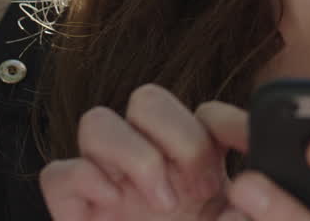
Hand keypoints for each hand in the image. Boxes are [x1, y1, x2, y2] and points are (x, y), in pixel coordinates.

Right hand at [39, 85, 248, 219]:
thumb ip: (247, 213)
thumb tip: (248, 193)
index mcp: (195, 166)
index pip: (205, 114)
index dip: (226, 122)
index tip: (244, 147)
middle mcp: (149, 166)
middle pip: (147, 100)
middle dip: (175, 134)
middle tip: (198, 187)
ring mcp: (107, 185)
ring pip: (98, 122)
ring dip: (134, 155)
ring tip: (162, 201)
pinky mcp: (72, 211)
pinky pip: (60, 172)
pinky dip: (85, 180)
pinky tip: (113, 203)